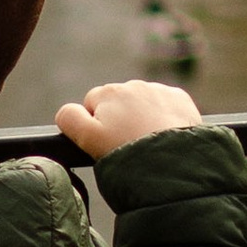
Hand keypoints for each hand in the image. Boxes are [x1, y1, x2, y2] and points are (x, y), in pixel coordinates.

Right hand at [55, 80, 201, 157]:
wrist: (173, 162)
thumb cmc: (126, 154)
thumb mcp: (87, 140)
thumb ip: (70, 119)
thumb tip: (67, 110)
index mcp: (107, 92)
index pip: (91, 105)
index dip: (96, 127)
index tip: (106, 143)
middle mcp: (132, 85)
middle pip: (117, 103)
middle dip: (119, 121)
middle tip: (127, 146)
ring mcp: (158, 90)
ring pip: (141, 104)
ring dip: (141, 119)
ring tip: (147, 144)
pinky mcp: (180, 99)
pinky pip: (165, 106)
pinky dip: (163, 118)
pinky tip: (164, 136)